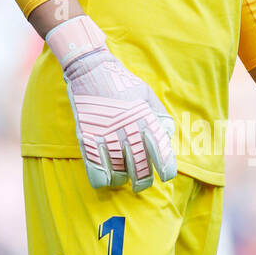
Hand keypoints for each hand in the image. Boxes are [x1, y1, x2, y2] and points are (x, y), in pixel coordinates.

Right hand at [47, 17, 176, 191]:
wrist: (91, 69)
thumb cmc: (122, 83)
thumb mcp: (148, 95)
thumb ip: (160, 117)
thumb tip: (168, 138)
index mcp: (145, 119)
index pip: (161, 151)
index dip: (166, 168)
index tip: (166, 176)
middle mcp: (128, 129)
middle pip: (140, 168)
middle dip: (143, 181)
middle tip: (142, 185)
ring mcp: (106, 134)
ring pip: (119, 172)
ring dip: (122, 180)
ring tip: (123, 178)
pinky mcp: (87, 137)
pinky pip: (96, 169)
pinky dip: (102, 179)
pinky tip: (105, 179)